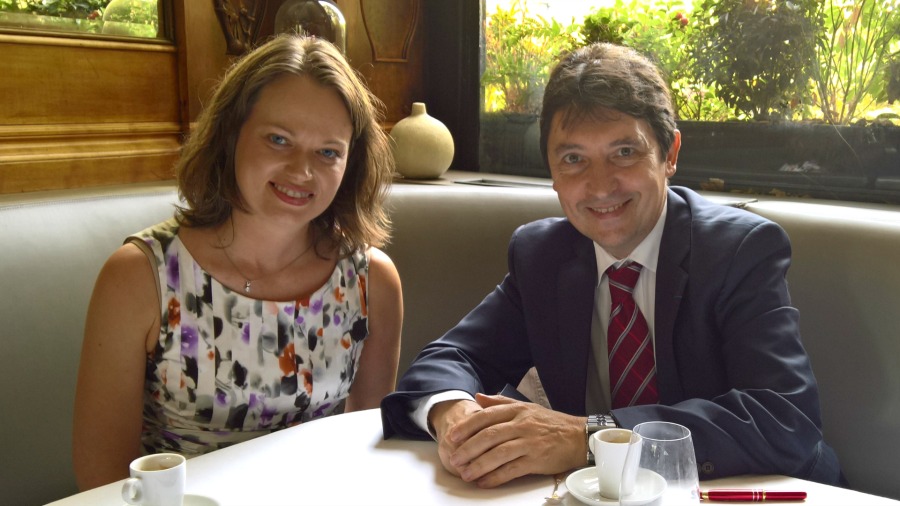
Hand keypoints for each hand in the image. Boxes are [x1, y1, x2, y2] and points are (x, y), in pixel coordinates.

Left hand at [432, 393, 586, 487]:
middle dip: (468, 448)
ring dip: (479, 465)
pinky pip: (512, 469)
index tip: (452, 436)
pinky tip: (484, 482)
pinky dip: (496, 477)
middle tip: (453, 458)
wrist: (578, 437)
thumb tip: (477, 397)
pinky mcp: (536, 460)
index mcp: (517, 410)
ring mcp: (529, 442)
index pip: (486, 416)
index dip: (467, 427)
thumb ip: (500, 402)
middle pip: (489, 436)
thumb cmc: (550, 423)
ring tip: (465, 474)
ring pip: (498, 453)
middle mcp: (522, 424)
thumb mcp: (526, 407)